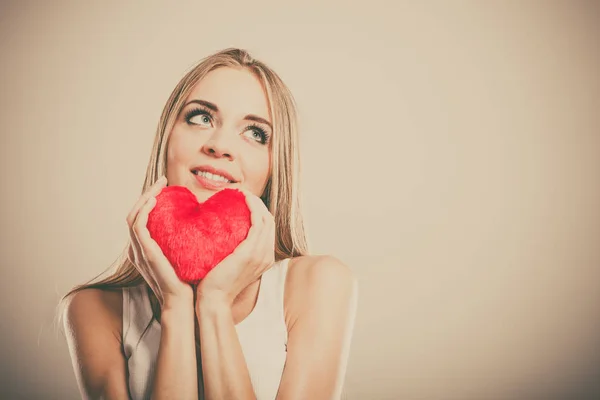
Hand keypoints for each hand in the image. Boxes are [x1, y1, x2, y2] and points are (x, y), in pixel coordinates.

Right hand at [126, 176, 193, 309]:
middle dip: (146, 193)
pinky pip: (138, 226)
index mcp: (144, 249)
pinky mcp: (146, 253)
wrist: (185, 302)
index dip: (148, 200)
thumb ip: (184, 242)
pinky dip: (144, 210)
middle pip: (134, 213)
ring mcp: (139, 252)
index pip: (140, 218)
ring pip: (133, 216)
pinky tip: (155, 199)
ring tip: (159, 185)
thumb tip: (201, 225)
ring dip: (144, 197)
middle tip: (162, 180)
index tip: (165, 187)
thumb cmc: (188, 282)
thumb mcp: (184, 256)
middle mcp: (137, 250)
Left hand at [195, 189, 275, 306]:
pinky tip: (243, 199)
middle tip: (242, 194)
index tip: (244, 202)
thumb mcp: (230, 267)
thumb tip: (221, 239)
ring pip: (266, 219)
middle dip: (258, 204)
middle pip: (270, 221)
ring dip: (256, 202)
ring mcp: (261, 254)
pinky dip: (253, 207)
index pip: (267, 229)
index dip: (259, 212)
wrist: (213, 301)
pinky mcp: (251, 251)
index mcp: (264, 259)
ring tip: (243, 194)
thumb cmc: (216, 285)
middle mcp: (266, 256)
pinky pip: (258, 222)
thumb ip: (232, 254)